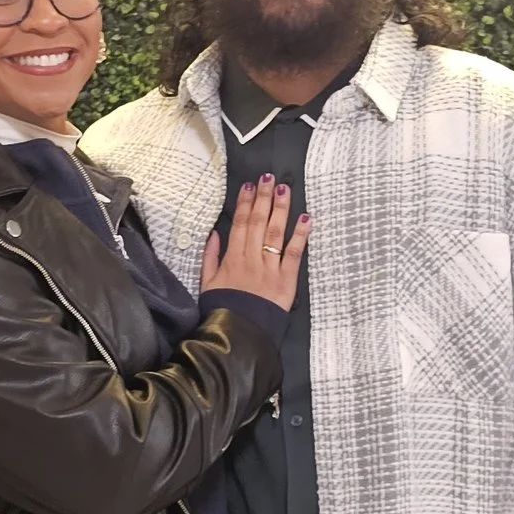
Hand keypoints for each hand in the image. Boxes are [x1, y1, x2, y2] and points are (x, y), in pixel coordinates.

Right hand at [200, 178, 309, 314]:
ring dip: (280, 208)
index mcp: (232, 258)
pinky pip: (294, 254)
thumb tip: (213, 233)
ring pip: (275, 232)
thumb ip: (209, 257)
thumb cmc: (222, 309)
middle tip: (268, 177)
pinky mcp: (287, 280)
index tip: (248, 185)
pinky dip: (300, 235)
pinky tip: (306, 218)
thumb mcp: (207, 283)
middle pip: (258, 222)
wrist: (238, 335)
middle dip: (263, 198)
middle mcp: (251, 258)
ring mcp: (270, 268)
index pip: (239, 224)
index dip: (244, 203)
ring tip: (284, 188)